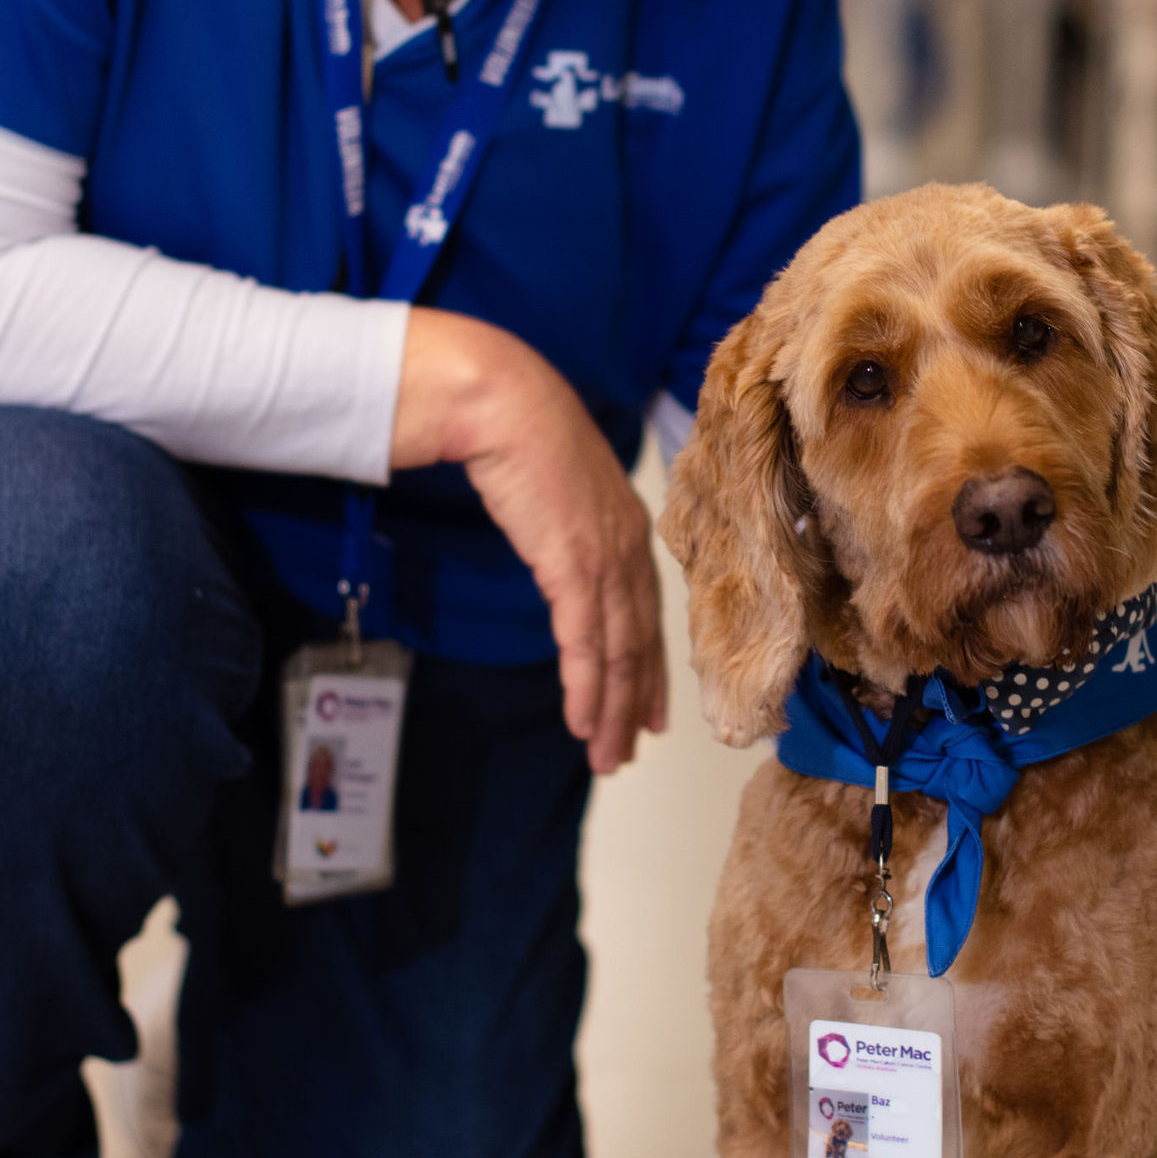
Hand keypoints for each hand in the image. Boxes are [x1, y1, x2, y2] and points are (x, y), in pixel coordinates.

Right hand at [393, 310, 666, 772]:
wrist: (502, 401)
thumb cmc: (521, 432)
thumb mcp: (557, 484)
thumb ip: (568, 522)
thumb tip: (560, 547)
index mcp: (630, 526)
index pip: (648, 612)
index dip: (651, 666)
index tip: (654, 710)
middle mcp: (630, 546)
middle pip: (641, 642)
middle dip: (636, 702)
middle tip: (630, 750)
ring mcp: (606, 557)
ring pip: (618, 652)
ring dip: (613, 709)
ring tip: (606, 755)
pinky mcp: (575, 564)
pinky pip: (586, 641)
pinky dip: (587, 687)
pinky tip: (583, 720)